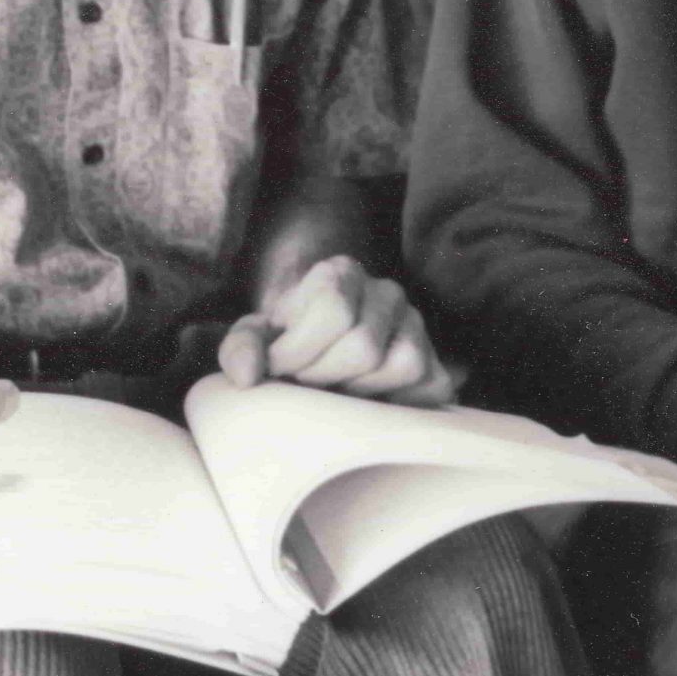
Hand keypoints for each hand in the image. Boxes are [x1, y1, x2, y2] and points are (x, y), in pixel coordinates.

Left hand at [218, 254, 459, 405]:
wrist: (320, 353)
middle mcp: (387, 292)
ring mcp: (416, 326)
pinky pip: (428, 387)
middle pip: (364, 345)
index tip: (279, 368)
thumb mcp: (255, 338)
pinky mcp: (436, 364)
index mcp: (341, 273)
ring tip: (336, 391)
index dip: (299, 351)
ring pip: (402, 364)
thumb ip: (240, 349)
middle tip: (307, 384)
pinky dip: (396, 403)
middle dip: (325, 377)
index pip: (333, 309)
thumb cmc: (287, 342)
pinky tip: (366, 402)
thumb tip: (247, 377)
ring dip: (360, 392)